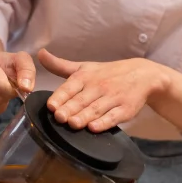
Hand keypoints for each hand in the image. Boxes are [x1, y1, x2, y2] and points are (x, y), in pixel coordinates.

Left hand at [39, 49, 168, 131]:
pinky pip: (114, 117)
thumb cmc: (107, 73)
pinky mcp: (126, 109)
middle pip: (82, 100)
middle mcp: (99, 86)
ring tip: (73, 124)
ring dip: (84, 116)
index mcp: (86, 76)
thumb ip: (60, 65)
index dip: (60, 97)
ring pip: (96, 109)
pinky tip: (94, 128)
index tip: (51, 106)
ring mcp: (113, 98)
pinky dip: (104, 123)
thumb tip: (40, 54)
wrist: (142, 75)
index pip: (70, 87)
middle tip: (59, 117)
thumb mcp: (84, 67)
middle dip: (70, 109)